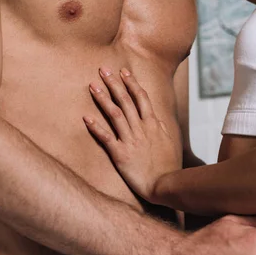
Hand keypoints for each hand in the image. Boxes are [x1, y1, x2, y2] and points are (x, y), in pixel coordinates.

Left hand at [84, 68, 180, 199]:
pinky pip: (106, 138)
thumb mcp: (169, 142)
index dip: (131, 83)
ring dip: (103, 99)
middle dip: (114, 84)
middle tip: (103, 69)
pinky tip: (86, 117)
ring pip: (115, 115)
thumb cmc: (168, 166)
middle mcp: (141, 129)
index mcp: (153, 125)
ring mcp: (130, 141)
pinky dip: (96, 127)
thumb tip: (155, 116)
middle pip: (126, 101)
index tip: (123, 72)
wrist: (165, 184)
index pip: (141, 98)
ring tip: (93, 86)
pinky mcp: (121, 155)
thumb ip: (161, 128)